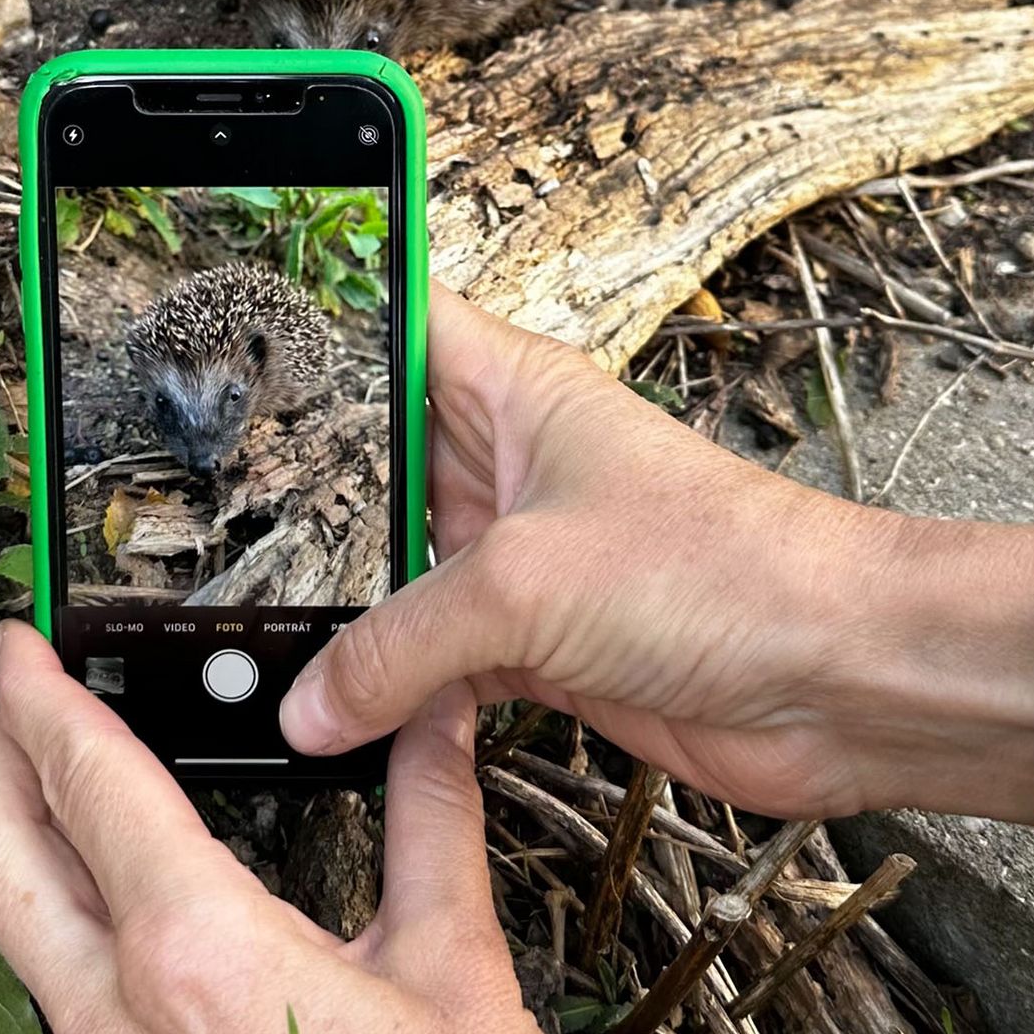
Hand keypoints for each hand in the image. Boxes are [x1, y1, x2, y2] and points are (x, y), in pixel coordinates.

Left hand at [0, 623, 648, 1033]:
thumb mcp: (458, 966)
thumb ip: (429, 818)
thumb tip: (427, 720)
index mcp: (201, 962)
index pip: (89, 787)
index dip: (44, 697)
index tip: (23, 644)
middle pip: (3, 864)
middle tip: (18, 701)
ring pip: (23, 943)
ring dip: (27, 849)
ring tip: (67, 788)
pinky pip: (66, 1012)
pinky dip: (70, 930)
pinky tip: (128, 909)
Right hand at [280, 284, 1033, 823]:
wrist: (838, 680)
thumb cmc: (726, 573)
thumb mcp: (525, 585)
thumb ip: (399, 644)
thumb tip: (308, 701)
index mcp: (513, 391)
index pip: (391, 322)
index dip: (314, 325)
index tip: (221, 341)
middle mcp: (508, 465)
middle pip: (373, 463)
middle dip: (299, 496)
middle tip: (194, 519)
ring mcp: (522, 558)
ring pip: (395, 572)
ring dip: (340, 607)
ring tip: (240, 625)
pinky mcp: (538, 646)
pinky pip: (432, 661)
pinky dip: (388, 689)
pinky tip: (327, 710)